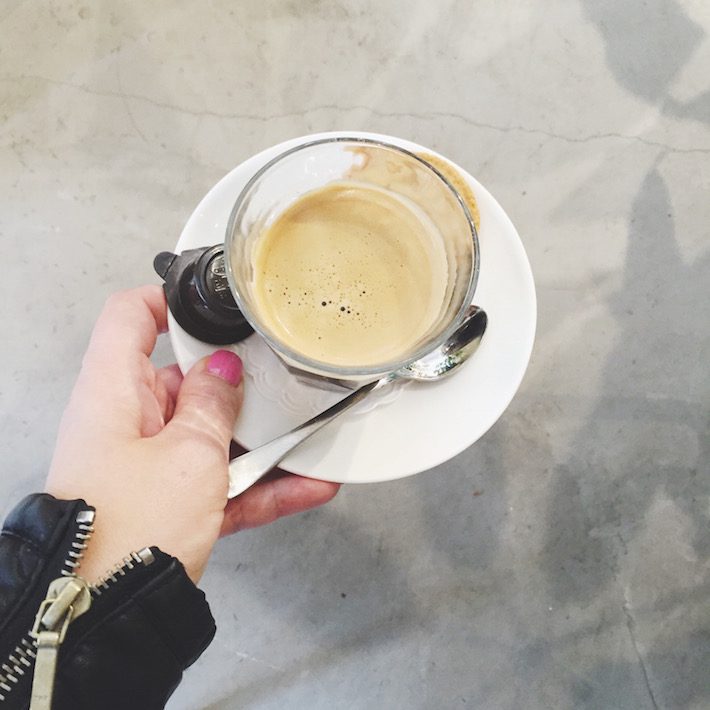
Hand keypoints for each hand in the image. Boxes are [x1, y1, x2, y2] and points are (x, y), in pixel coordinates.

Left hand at [45, 286, 338, 582]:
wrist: (110, 616)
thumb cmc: (128, 527)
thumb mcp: (187, 455)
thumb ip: (212, 405)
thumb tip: (224, 372)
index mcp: (115, 394)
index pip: (129, 319)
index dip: (166, 299)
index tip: (209, 302)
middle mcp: (126, 424)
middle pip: (185, 381)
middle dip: (234, 387)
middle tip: (276, 382)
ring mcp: (148, 465)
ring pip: (210, 437)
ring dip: (257, 443)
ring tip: (305, 439)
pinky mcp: (169, 502)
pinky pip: (220, 482)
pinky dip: (259, 485)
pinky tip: (305, 484)